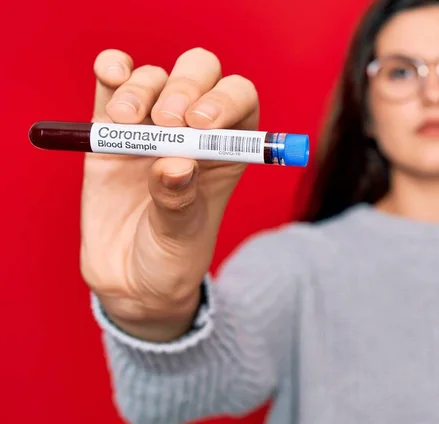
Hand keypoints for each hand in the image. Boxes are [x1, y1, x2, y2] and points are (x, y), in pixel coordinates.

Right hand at [80, 48, 258, 340]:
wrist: (129, 278)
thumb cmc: (171, 256)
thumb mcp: (183, 236)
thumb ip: (179, 201)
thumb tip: (176, 164)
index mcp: (226, 150)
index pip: (240, 99)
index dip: (227, 99)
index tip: (202, 123)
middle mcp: (192, 131)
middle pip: (199, 74)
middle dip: (185, 87)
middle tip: (166, 122)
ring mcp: (150, 126)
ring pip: (154, 77)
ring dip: (142, 88)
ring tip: (128, 122)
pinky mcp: (110, 129)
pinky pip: (112, 82)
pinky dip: (112, 68)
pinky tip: (111, 75)